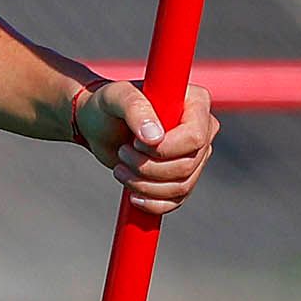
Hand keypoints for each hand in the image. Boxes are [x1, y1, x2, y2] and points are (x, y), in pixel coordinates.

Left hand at [73, 79, 216, 217]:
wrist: (98, 125)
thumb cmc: (108, 104)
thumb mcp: (115, 97)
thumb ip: (135, 109)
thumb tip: (154, 137)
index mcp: (195, 102)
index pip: (194, 137)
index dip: (164, 149)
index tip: (135, 143)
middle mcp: (203, 129)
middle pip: (187, 165)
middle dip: (147, 167)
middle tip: (122, 153)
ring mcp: (196, 155)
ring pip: (181, 186)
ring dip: (144, 184)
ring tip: (120, 168)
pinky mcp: (183, 176)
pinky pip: (176, 201)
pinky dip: (152, 202)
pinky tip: (133, 195)